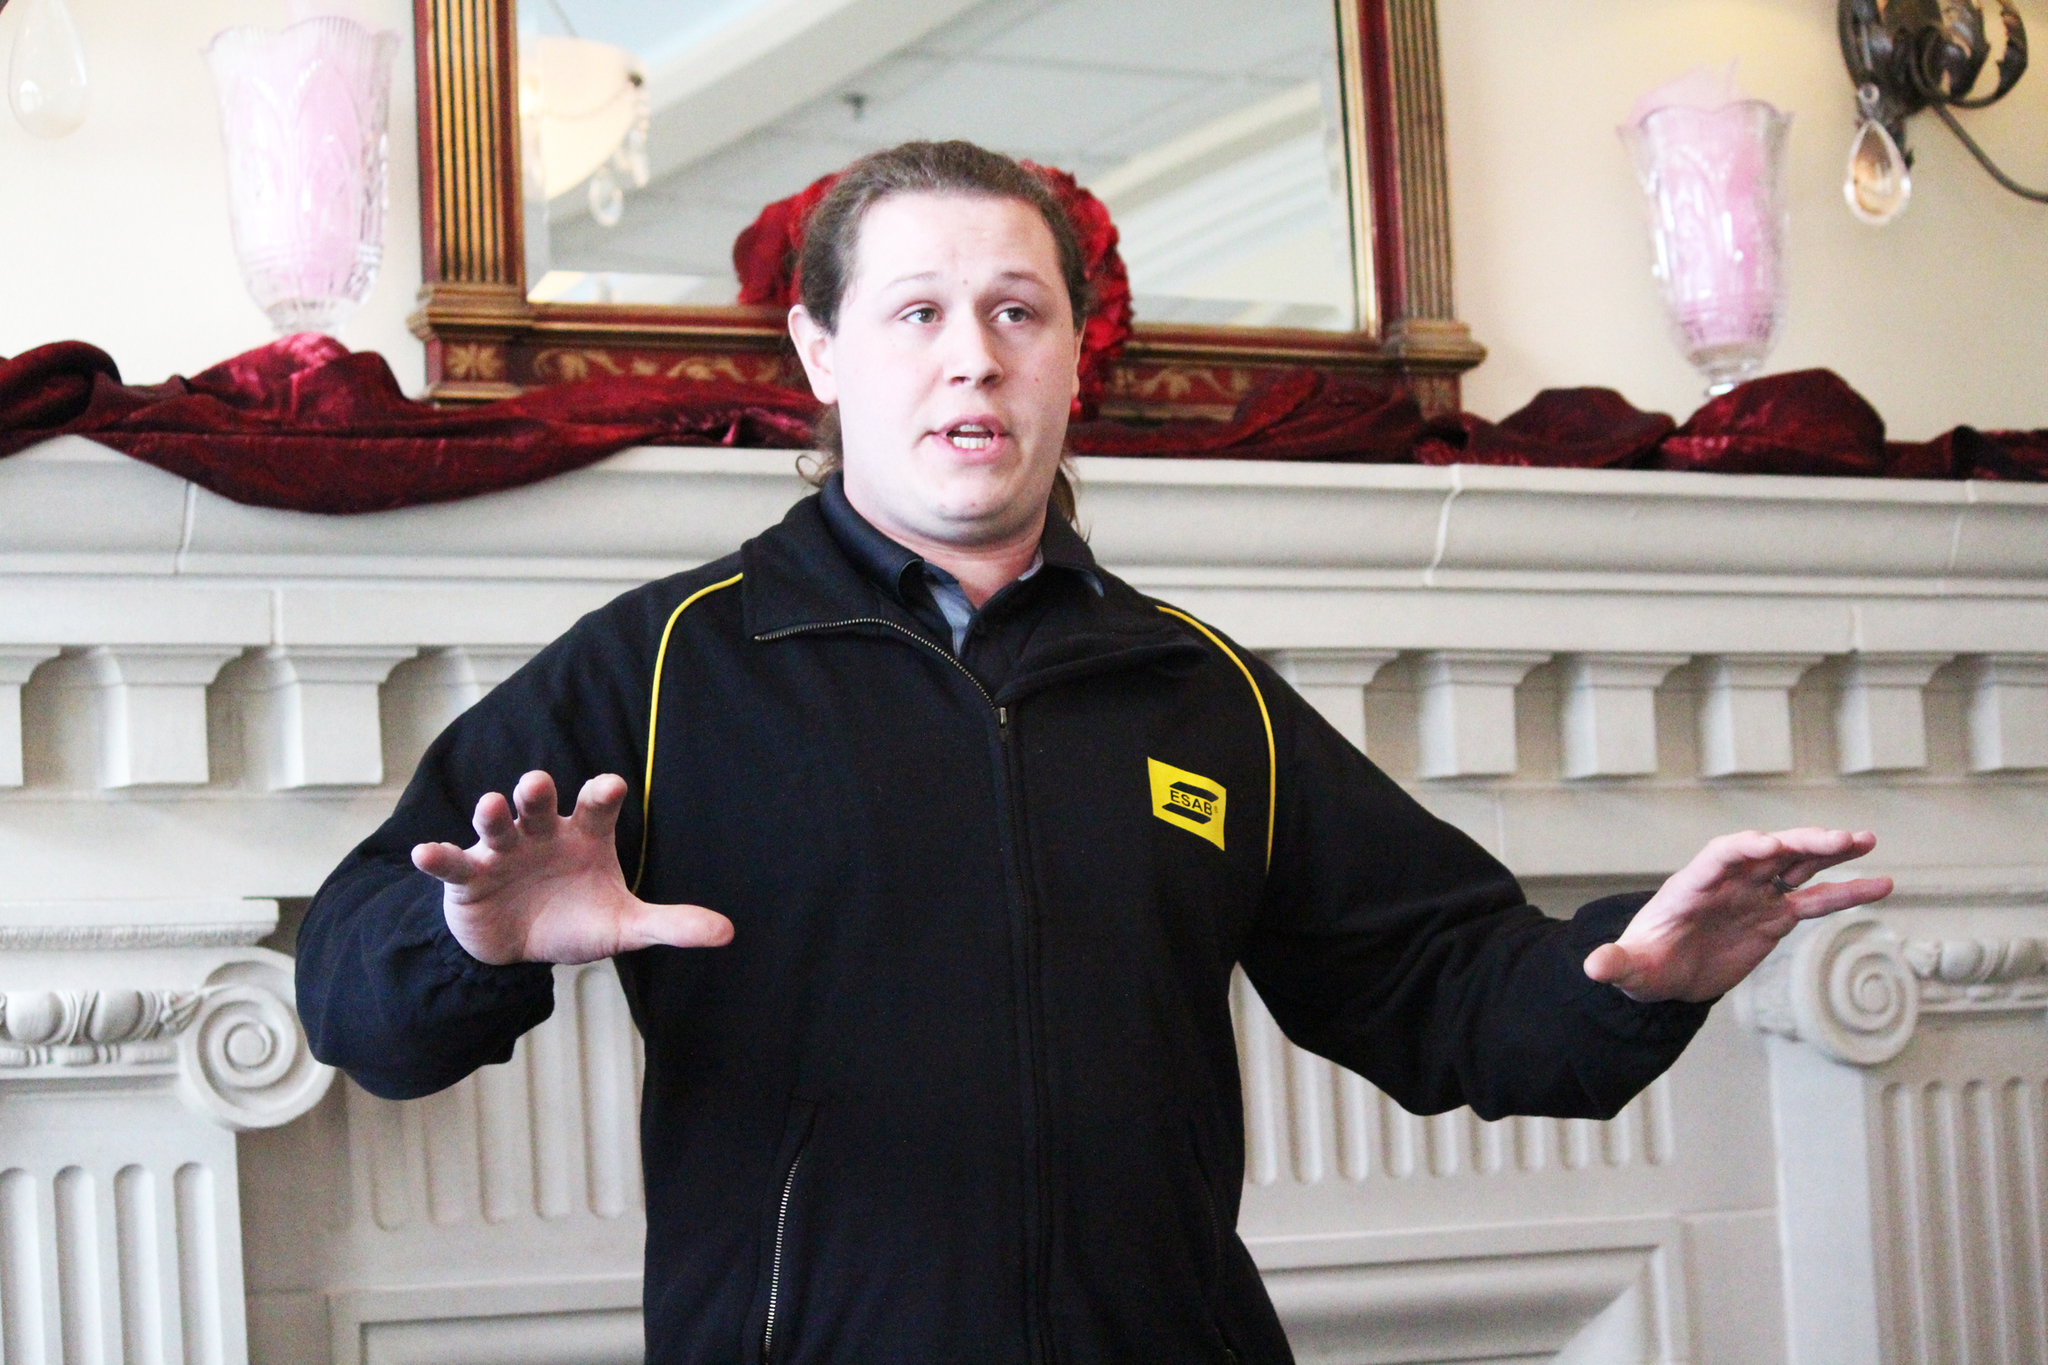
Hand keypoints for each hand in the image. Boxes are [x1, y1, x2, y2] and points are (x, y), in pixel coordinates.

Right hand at [411, 770, 733, 965]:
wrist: (519, 947)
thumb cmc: (574, 919)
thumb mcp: (624, 927)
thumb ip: (671, 925)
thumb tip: (727, 932)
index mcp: (584, 837)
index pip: (597, 808)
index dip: (601, 795)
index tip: (610, 784)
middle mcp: (542, 833)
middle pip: (539, 804)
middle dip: (536, 793)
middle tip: (537, 785)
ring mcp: (502, 851)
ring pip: (496, 823)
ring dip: (492, 813)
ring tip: (490, 805)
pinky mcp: (468, 877)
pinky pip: (452, 862)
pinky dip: (439, 856)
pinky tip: (426, 853)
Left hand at [1583, 828, 1891, 1002]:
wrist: (1664, 973)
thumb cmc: (1644, 963)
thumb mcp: (1629, 968)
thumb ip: (1616, 964)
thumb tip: (1594, 967)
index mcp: (1692, 885)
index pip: (1720, 857)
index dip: (1745, 849)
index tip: (1771, 844)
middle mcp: (1728, 881)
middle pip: (1767, 852)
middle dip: (1800, 842)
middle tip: (1840, 837)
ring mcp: (1755, 894)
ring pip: (1796, 864)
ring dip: (1828, 852)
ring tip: (1866, 840)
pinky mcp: (1774, 914)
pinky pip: (1815, 899)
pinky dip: (1846, 892)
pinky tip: (1882, 883)